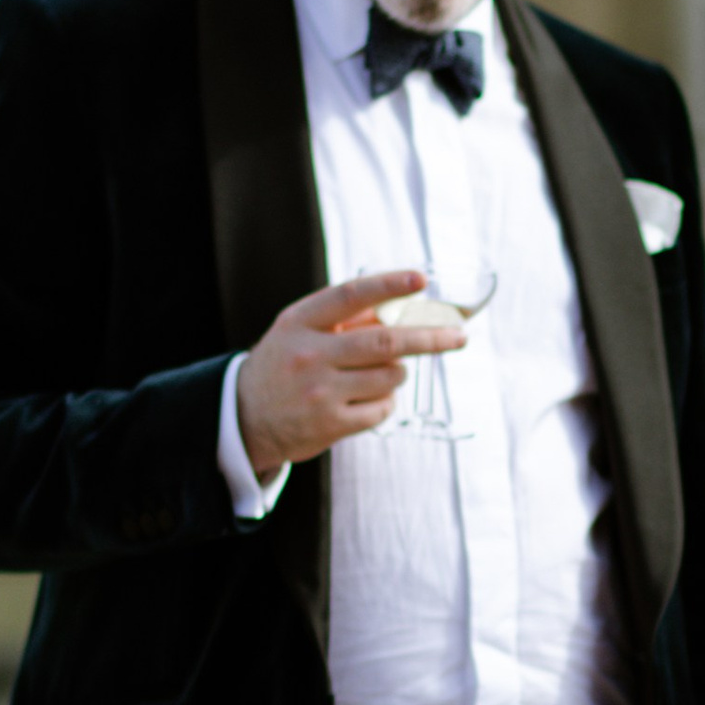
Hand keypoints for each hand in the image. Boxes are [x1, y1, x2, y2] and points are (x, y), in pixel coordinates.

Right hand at [235, 272, 466, 475]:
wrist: (244, 417)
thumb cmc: (285, 364)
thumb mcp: (300, 331)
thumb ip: (345, 318)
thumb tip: (405, 304)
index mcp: (299, 321)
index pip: (350, 295)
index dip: (388, 285)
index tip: (421, 279)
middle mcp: (309, 354)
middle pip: (385, 341)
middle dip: (430, 337)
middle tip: (460, 336)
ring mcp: (320, 392)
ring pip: (391, 376)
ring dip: (400, 372)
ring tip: (384, 373)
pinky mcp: (330, 425)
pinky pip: (383, 408)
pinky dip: (387, 401)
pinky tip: (369, 398)